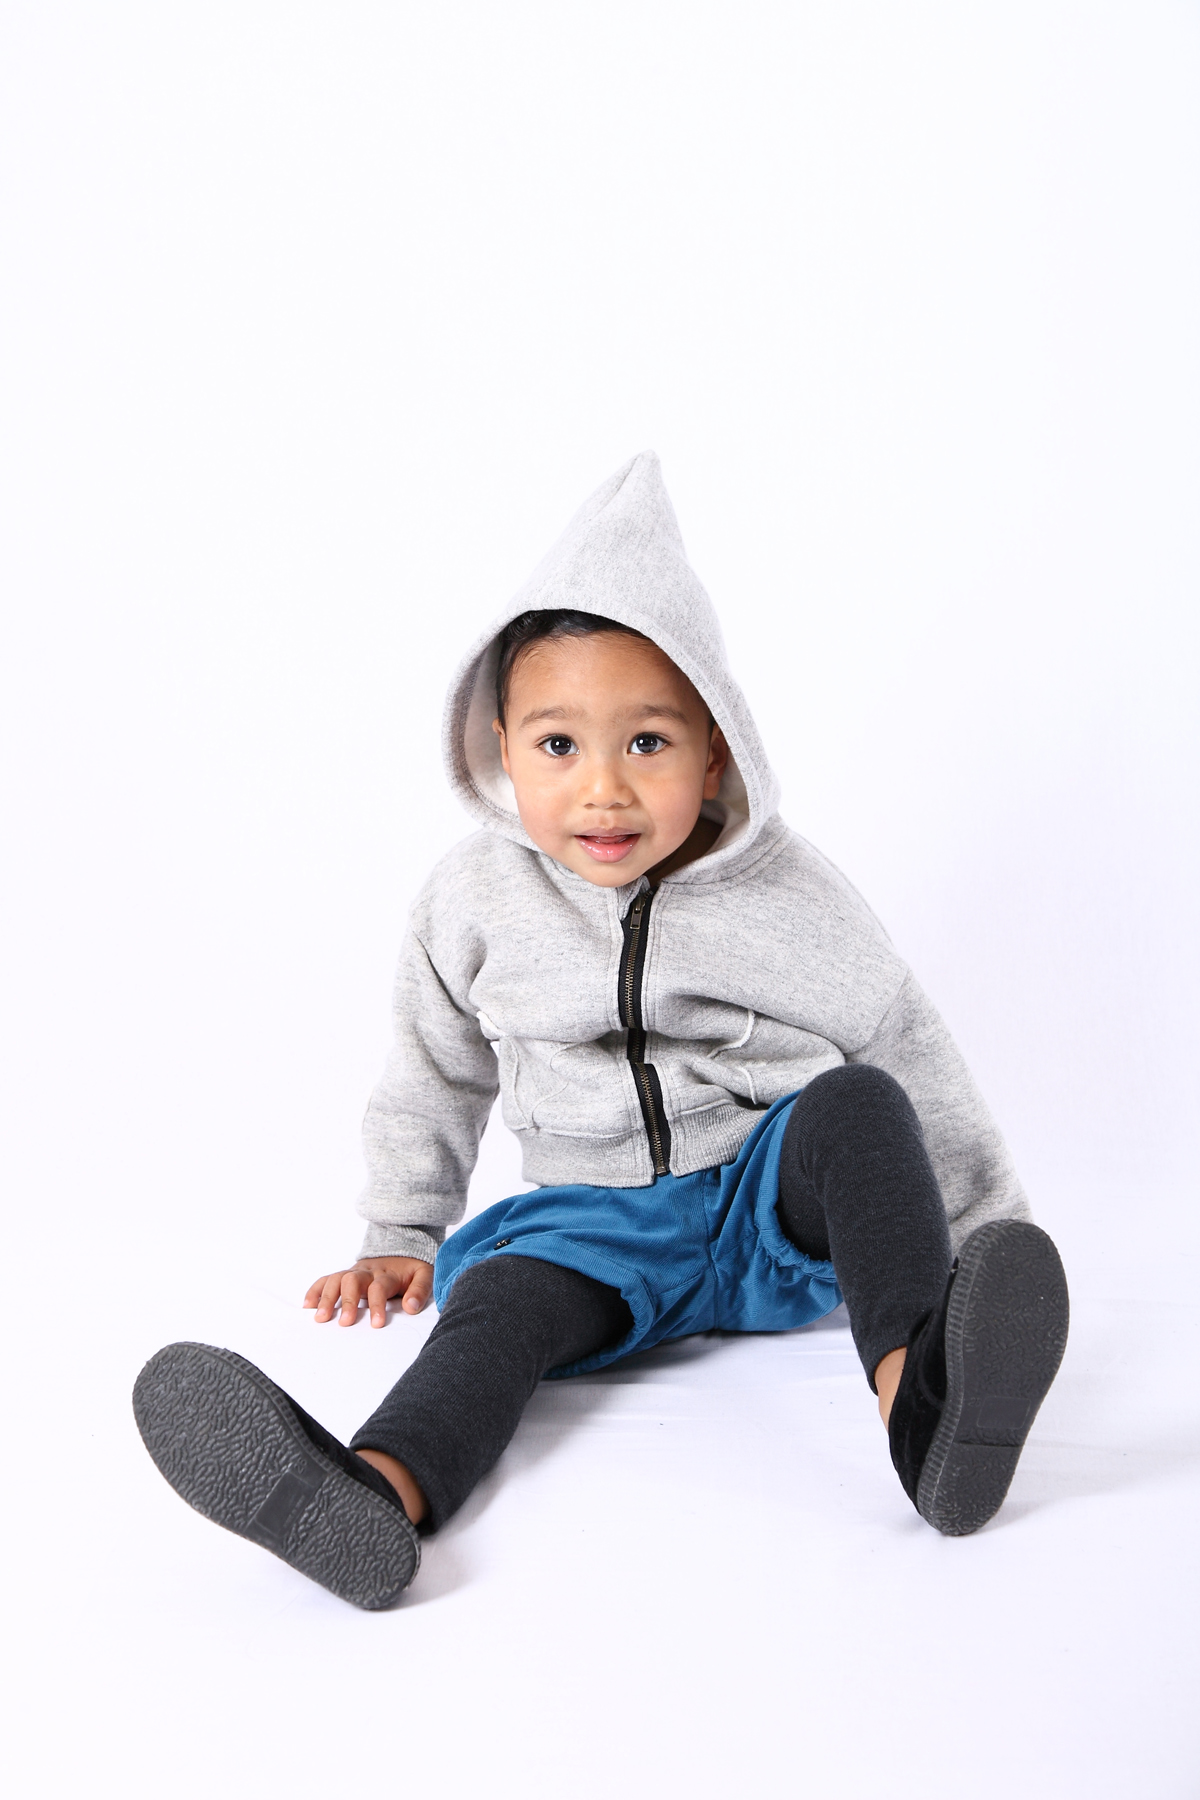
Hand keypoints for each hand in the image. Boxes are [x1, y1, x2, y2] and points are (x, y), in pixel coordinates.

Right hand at [303, 1257, 433, 1327]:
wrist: (401, 1248)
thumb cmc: (411, 1269)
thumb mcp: (424, 1275)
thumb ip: (420, 1290)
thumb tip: (410, 1308)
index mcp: (388, 1273)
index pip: (380, 1287)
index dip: (377, 1305)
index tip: (377, 1324)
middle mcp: (368, 1271)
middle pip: (353, 1280)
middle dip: (348, 1301)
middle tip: (345, 1322)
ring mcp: (354, 1272)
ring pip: (337, 1279)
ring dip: (327, 1297)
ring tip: (321, 1318)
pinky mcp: (345, 1275)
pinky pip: (327, 1279)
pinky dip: (316, 1290)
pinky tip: (308, 1305)